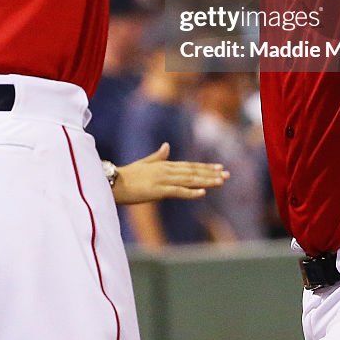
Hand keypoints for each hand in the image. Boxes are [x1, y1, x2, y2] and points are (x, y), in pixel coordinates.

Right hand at [111, 142, 229, 204]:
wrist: (113, 182)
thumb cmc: (127, 175)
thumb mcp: (144, 163)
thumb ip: (157, 156)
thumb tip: (167, 146)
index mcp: (164, 165)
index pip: (189, 166)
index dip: (204, 167)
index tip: (219, 168)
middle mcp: (166, 170)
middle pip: (192, 171)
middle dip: (210, 173)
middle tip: (227, 174)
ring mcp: (162, 179)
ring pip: (189, 180)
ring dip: (206, 181)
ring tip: (220, 182)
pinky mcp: (157, 190)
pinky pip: (177, 191)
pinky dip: (191, 192)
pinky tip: (202, 193)